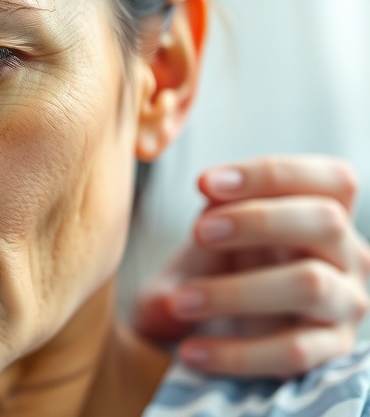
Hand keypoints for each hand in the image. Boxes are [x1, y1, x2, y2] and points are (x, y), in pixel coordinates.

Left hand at [134, 156, 369, 377]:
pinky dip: (237, 353)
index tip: (204, 182)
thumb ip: (212, 213)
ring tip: (179, 300)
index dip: (271, 174)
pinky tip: (190, 351)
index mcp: (323, 214)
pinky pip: (293, 353)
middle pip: (326, 221)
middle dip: (258, 220)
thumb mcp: (210, 236)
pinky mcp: (331, 353)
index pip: (330, 178)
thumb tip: (211, 195)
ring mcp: (346, 305)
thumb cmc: (215, 269)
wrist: (204, 331)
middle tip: (199, 231)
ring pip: (311, 285)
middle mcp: (347, 256)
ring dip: (238, 291)